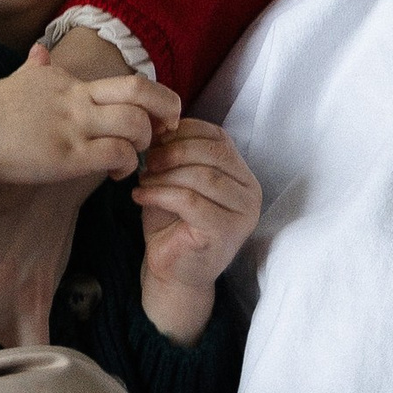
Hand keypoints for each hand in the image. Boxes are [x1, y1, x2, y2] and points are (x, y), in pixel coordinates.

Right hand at [0, 44, 178, 190]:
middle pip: (141, 90)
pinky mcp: (68, 155)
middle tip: (168, 130)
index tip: (154, 116)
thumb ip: (35, 68)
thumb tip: (39, 53)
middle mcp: (78, 97)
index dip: (152, 98)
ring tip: (134, 158)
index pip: (126, 81)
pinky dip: (127, 165)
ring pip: (135, 124)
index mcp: (70, 80)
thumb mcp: (16, 80)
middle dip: (167, 109)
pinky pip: (117, 154)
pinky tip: (116, 175)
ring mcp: (74, 125)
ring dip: (145, 144)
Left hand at [133, 117, 262, 341]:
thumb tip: (156, 121)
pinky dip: (161, 194)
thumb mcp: (172, 179)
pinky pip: (192, 201)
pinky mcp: (227, 231)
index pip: (217, 136)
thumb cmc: (171, 223)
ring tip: (142, 179)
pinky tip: (140, 196)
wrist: (172, 271)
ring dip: (165, 174)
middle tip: (145, 160)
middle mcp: (251, 191)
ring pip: (203, 176)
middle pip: (213, 153)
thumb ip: (172, 153)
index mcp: (241, 172)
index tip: (152, 139)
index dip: (183, 131)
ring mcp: (244, 213)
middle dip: (173, 151)